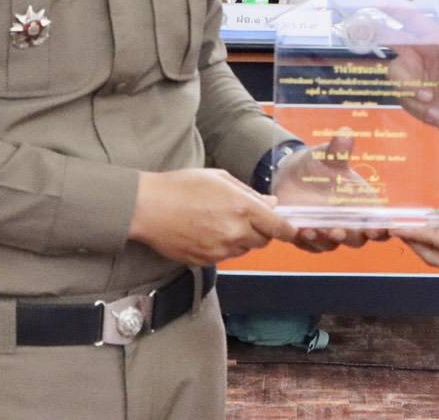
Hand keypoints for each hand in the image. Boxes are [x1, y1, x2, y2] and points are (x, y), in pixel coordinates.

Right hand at [129, 168, 294, 266]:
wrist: (148, 208)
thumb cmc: (181, 186)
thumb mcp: (220, 178)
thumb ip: (249, 193)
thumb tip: (271, 204)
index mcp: (242, 208)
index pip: (279, 227)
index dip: (287, 229)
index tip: (290, 228)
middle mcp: (234, 232)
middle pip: (263, 241)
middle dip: (261, 230)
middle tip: (245, 217)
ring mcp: (220, 250)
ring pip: (244, 249)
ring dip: (241, 239)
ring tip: (218, 221)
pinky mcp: (206, 261)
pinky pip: (225, 257)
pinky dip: (223, 247)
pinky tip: (206, 231)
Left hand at [273, 136, 390, 252]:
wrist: (292, 171)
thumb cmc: (320, 164)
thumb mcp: (328, 155)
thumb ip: (338, 150)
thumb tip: (345, 133)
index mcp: (363, 206)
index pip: (379, 224)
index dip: (382, 230)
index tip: (380, 228)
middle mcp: (348, 222)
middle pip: (357, 239)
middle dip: (351, 236)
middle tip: (343, 230)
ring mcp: (327, 231)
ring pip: (331, 244)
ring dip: (326, 239)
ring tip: (317, 229)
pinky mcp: (307, 235)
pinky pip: (309, 244)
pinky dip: (307, 241)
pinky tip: (302, 230)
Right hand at [390, 34, 438, 129]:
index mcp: (432, 44)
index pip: (410, 34)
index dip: (396, 36)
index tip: (394, 47)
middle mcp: (416, 58)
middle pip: (398, 65)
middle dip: (407, 84)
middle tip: (427, 98)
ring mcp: (410, 78)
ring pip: (400, 88)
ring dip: (416, 104)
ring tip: (437, 115)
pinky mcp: (408, 96)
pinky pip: (407, 103)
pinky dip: (420, 112)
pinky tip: (436, 118)